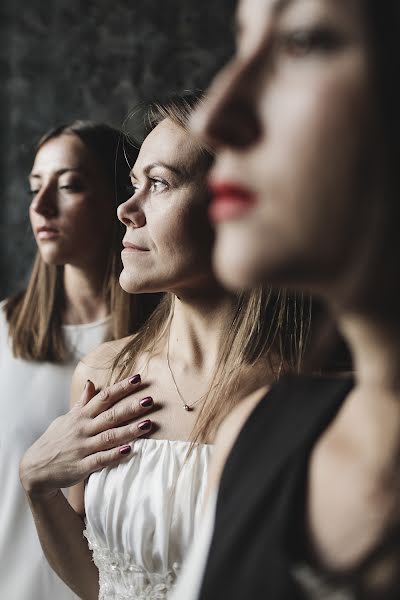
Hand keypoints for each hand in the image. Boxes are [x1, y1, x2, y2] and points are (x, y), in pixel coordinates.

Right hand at [20, 374, 153, 496]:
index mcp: (81, 416)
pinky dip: (114, 455)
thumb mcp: (66, 419)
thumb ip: (82, 403)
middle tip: (150, 400)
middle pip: (110, 415)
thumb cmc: (55, 441)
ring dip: (129, 430)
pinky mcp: (81, 466)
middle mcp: (83, 429)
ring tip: (148, 424)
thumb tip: (91, 383)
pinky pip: (100, 459)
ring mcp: (82, 448)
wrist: (35, 470)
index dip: (121, 388)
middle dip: (131, 407)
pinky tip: (129, 450)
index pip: (104, 397)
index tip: (138, 378)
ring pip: (109, 437)